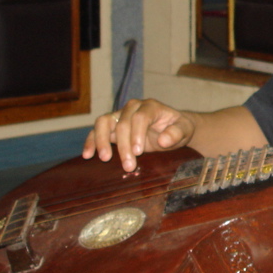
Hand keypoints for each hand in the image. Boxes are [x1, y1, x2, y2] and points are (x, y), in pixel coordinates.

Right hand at [82, 98, 196, 171]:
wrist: (173, 128)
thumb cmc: (178, 128)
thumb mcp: (184, 130)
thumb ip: (177, 133)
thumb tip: (163, 140)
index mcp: (151, 106)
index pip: (140, 117)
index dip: (137, 134)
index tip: (138, 152)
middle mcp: (133, 107)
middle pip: (122, 123)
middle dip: (124, 145)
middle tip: (128, 165)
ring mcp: (121, 116)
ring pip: (104, 122)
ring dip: (102, 141)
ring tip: (104, 158)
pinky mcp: (113, 126)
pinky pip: (98, 131)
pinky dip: (91, 141)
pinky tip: (88, 154)